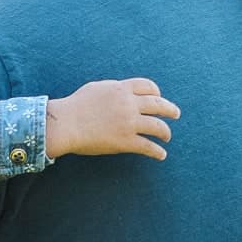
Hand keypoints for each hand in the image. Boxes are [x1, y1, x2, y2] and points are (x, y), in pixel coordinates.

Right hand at [46, 77, 180, 160]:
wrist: (66, 124)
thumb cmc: (75, 106)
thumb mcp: (96, 89)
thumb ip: (113, 90)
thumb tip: (120, 92)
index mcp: (121, 89)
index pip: (148, 86)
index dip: (156, 93)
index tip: (158, 98)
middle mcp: (129, 104)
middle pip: (158, 105)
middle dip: (170, 110)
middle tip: (176, 114)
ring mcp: (129, 123)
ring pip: (157, 126)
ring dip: (165, 132)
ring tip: (167, 137)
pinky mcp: (125, 141)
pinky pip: (148, 147)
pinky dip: (157, 152)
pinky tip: (161, 155)